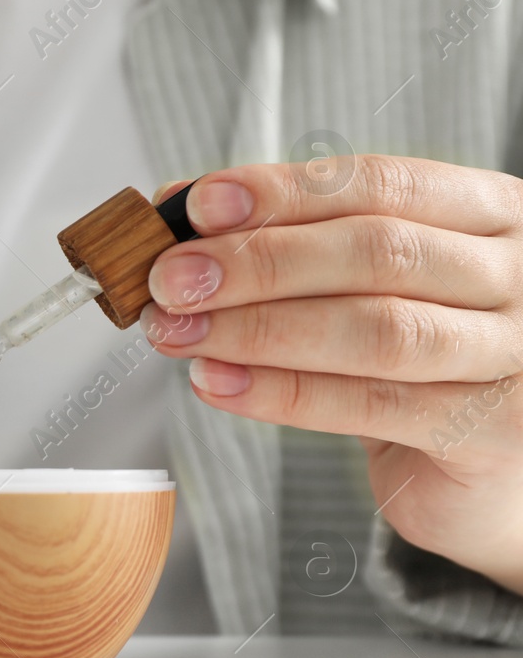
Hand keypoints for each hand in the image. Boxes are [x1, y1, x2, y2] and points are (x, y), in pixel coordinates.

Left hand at [141, 157, 522, 592]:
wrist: (498, 473)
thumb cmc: (423, 362)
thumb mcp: (371, 287)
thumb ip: (294, 245)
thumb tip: (180, 211)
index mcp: (492, 214)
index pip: (382, 184)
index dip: (283, 192)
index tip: (196, 204)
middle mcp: (518, 275)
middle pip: (377, 252)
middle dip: (256, 262)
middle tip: (170, 278)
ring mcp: (516, 353)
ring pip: (374, 329)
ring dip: (256, 328)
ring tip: (178, 332)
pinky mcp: (493, 431)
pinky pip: (371, 406)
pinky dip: (280, 393)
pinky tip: (215, 383)